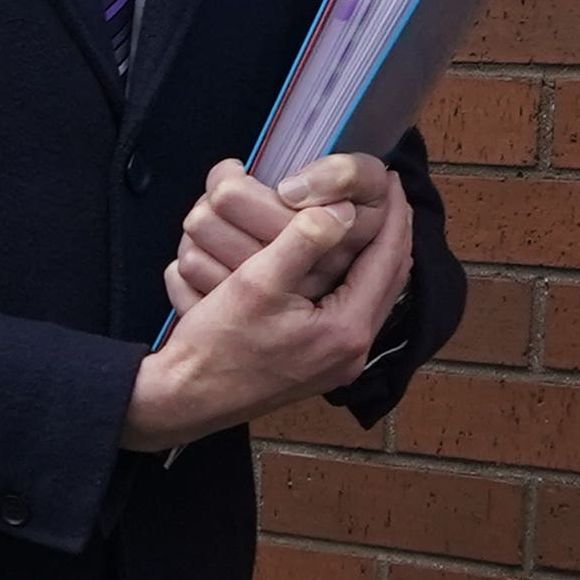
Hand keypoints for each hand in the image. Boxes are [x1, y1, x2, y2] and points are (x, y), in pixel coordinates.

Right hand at [124, 189, 413, 453]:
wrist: (186, 400)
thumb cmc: (216, 346)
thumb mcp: (256, 283)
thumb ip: (303, 242)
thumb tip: (343, 208)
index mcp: (347, 330)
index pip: (388, 260)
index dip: (393, 216)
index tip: (390, 179)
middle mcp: (354, 350)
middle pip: (390, 280)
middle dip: (390, 234)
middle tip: (386, 195)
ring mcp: (339, 361)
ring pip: (374, 296)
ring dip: (374, 257)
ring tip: (367, 220)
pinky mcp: (321, 364)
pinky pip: (354, 310)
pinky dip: (354, 279)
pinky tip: (338, 262)